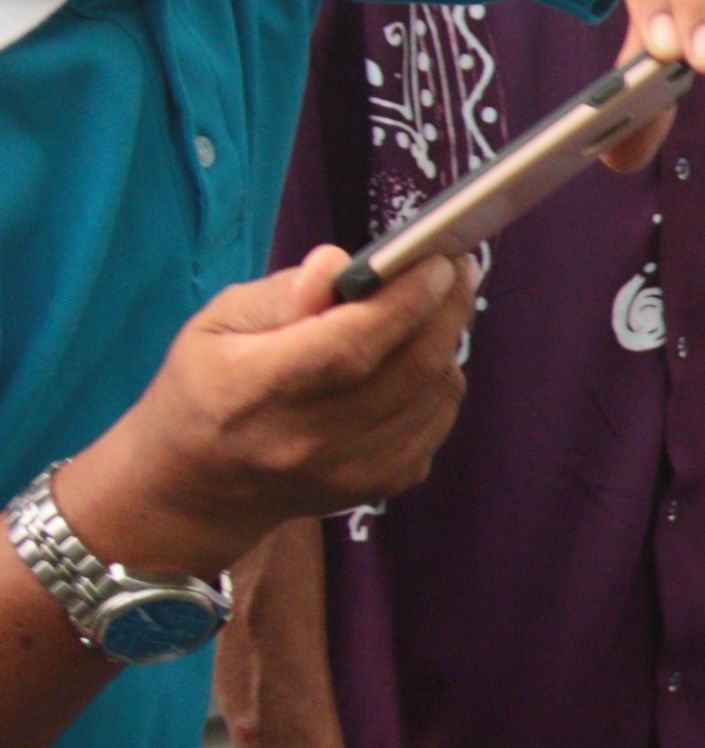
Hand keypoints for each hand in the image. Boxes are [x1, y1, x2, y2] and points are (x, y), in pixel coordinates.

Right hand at [56, 251, 478, 580]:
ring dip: (447, 343)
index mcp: (255, 390)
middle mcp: (307, 439)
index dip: (403, 300)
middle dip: (445, 310)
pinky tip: (420, 359)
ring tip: (436, 307)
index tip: (437, 260)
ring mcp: (350, 471)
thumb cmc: (206, 386)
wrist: (204, 485)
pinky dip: (440, 383)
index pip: (350, 344)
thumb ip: (281, 294)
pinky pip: (436, 423)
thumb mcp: (217, 325)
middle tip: (456, 268)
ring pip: (433, 394)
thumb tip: (341, 263)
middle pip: (408, 370)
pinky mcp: (380, 486)